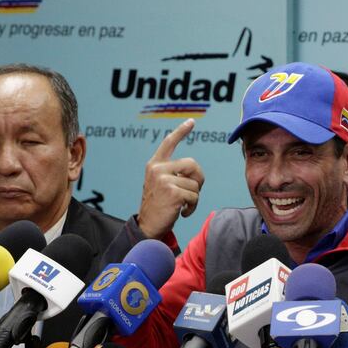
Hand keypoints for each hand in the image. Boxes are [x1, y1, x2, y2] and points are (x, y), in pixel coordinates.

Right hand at [136, 119, 204, 238]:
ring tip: (182, 205)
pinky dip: (193, 207)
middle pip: (193, 165)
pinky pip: (195, 197)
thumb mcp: (161, 184)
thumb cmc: (159, 206)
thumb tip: (194, 170)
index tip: (191, 121)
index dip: (181, 131)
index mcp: (155, 165)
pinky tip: (182, 212)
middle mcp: (158, 169)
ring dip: (194, 198)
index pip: (169, 143)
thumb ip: (173, 173)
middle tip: (192, 192)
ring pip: (196, 184)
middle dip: (198, 179)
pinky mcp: (173, 192)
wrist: (148, 226)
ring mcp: (164, 180)